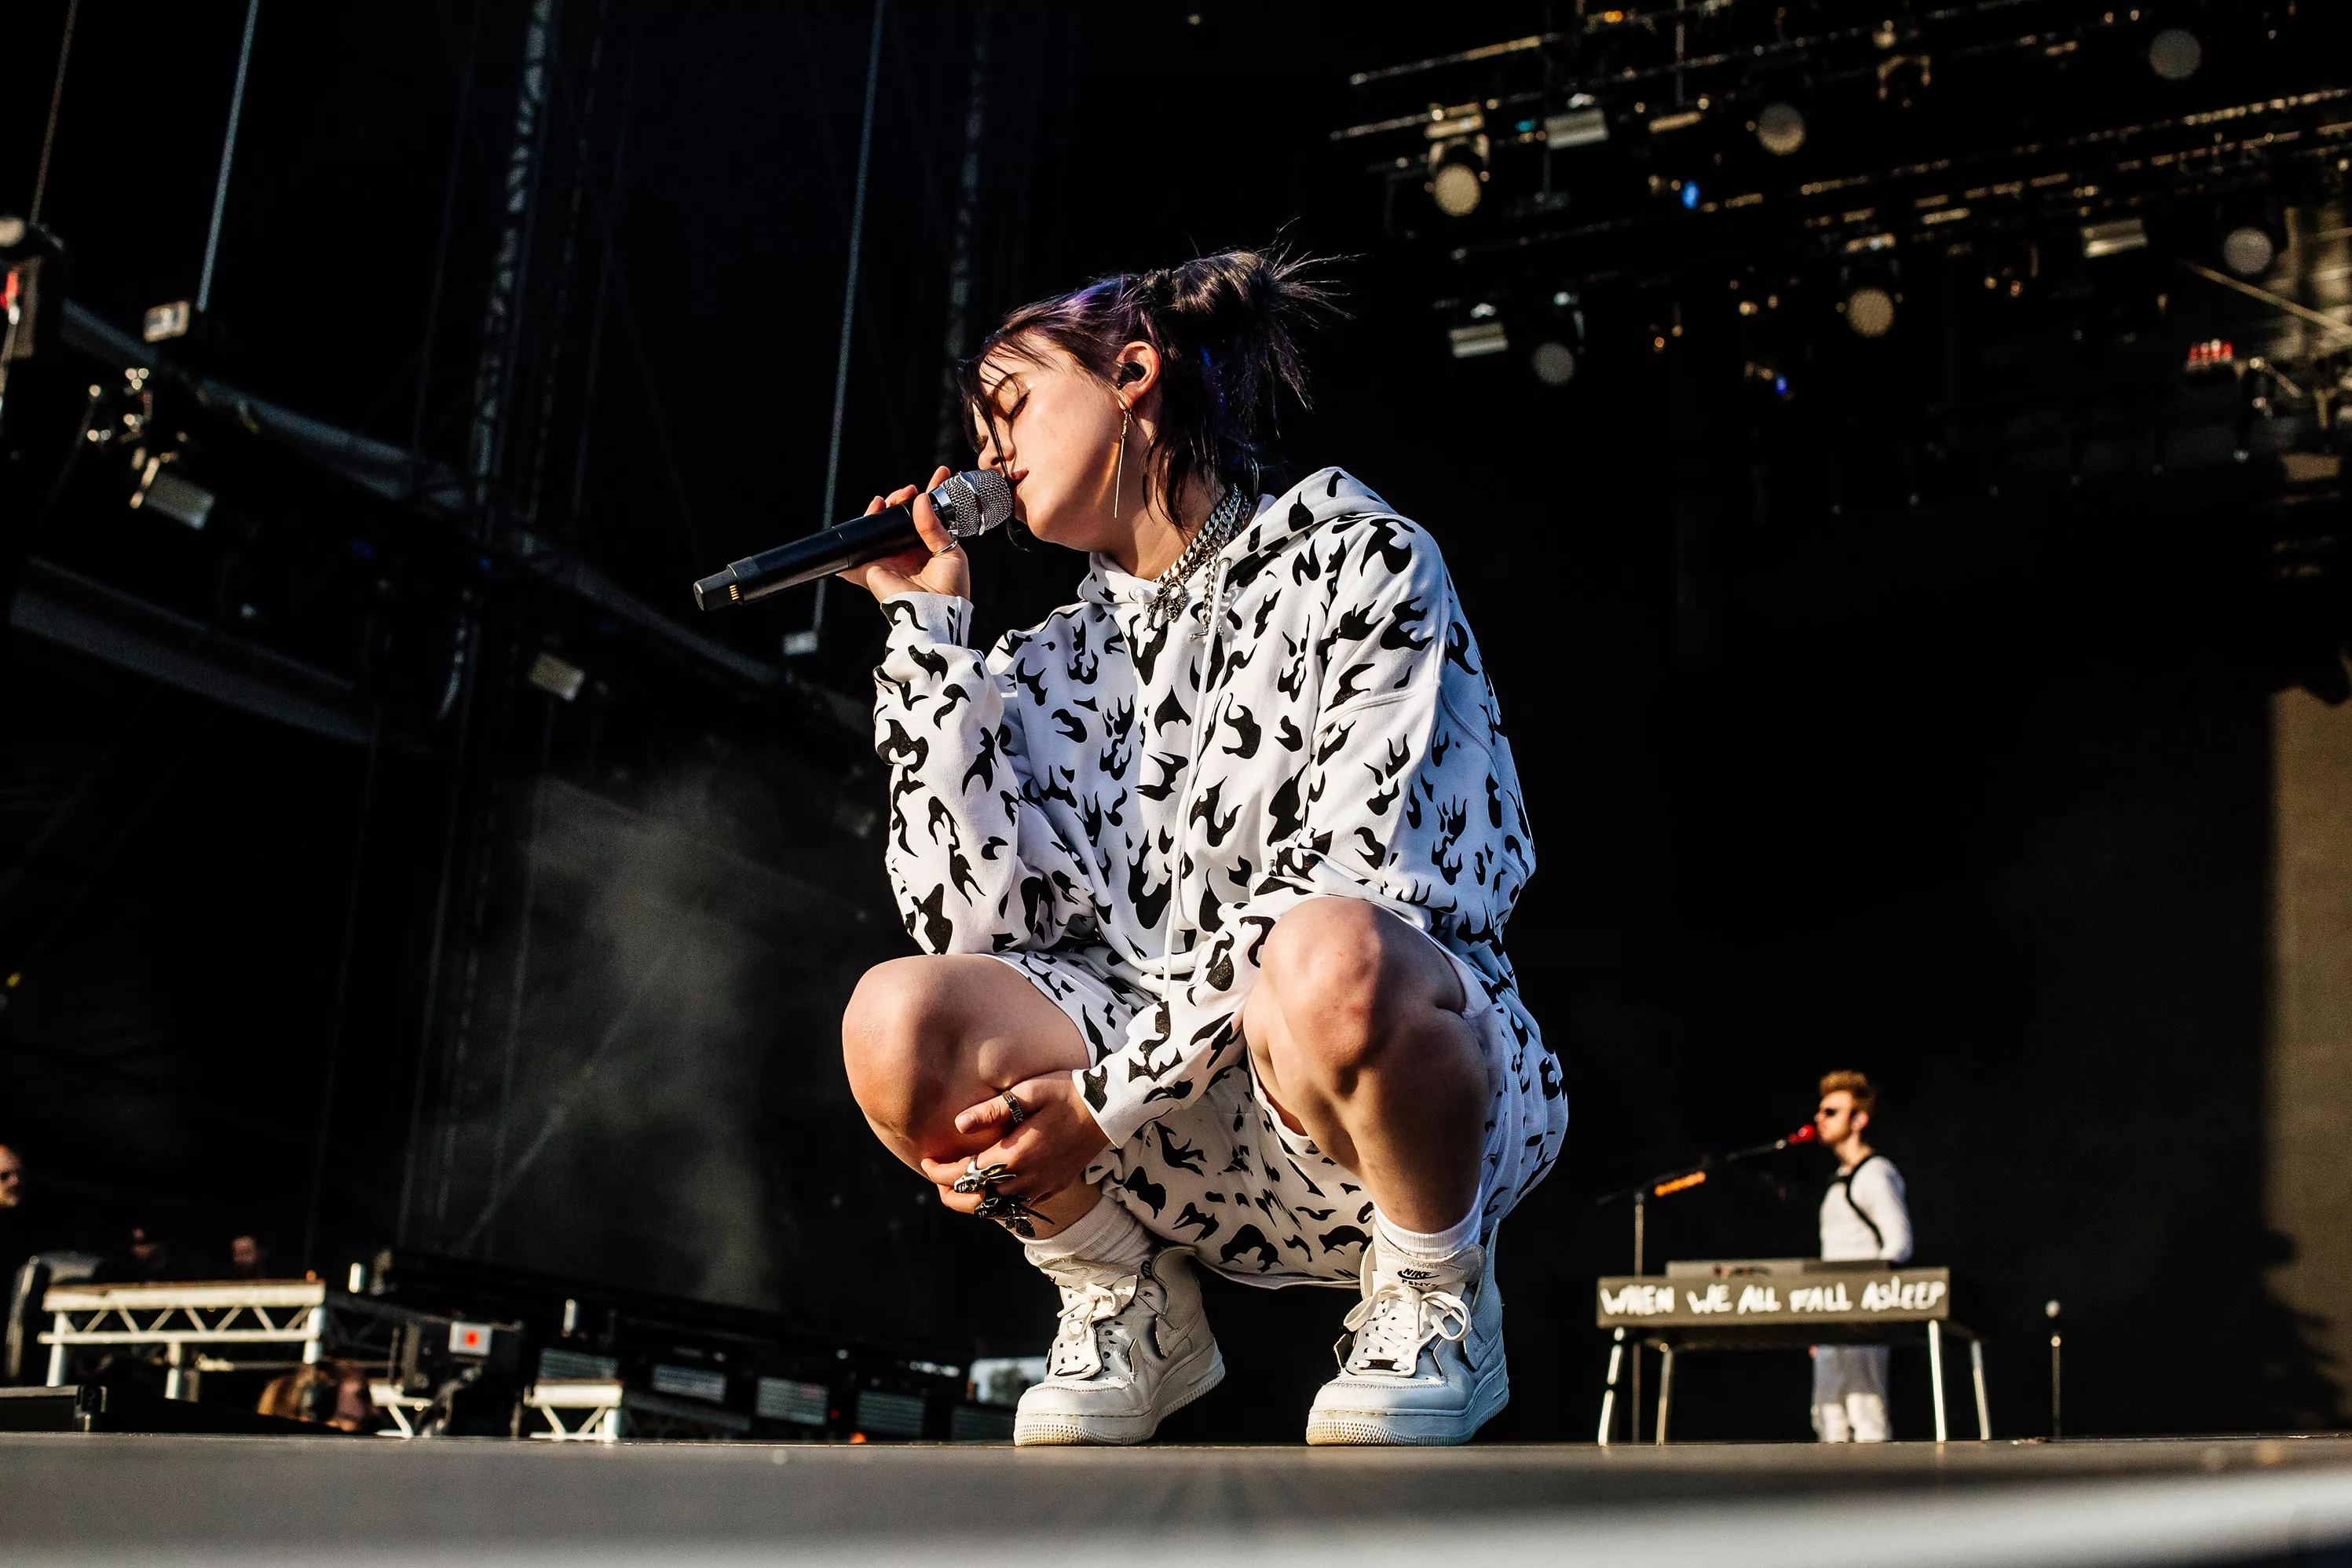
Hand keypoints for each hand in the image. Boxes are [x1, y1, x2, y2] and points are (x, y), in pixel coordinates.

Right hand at [834, 465, 971, 601]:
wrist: (937, 613)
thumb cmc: (950, 589)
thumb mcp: (951, 551)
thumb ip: (934, 526)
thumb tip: (921, 499)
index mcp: (927, 547)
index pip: (926, 514)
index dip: (932, 493)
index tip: (941, 473)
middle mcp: (905, 550)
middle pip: (898, 516)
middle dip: (904, 497)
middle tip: (911, 489)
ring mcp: (887, 557)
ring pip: (878, 525)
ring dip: (885, 507)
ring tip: (897, 497)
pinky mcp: (870, 568)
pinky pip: (857, 547)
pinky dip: (858, 529)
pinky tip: (871, 511)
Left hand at [919, 1071, 1108, 1216]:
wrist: (1108, 1109)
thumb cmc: (1067, 1093)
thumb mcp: (1028, 1092)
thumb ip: (991, 1110)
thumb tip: (958, 1123)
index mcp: (1015, 1155)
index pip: (966, 1173)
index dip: (940, 1171)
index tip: (925, 1160)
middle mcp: (1026, 1178)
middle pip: (977, 1200)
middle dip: (950, 1193)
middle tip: (936, 1178)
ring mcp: (1042, 1186)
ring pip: (997, 1208)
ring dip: (973, 1201)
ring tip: (958, 1187)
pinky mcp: (1054, 1187)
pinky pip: (1019, 1206)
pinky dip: (999, 1204)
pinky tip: (992, 1191)